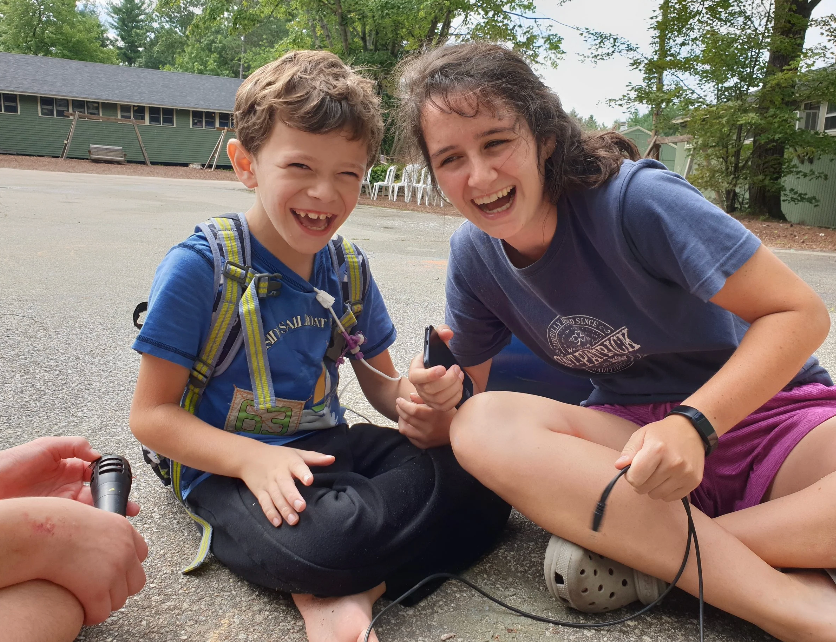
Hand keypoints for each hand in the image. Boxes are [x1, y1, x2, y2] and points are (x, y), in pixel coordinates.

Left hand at [0, 437, 138, 514]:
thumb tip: (96, 453)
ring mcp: (59, 507)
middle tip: (129, 508)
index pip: (96, 474)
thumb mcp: (42, 446)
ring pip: (90, 512)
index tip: (124, 483)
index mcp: (67, 470)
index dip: (111, 478)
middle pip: (98, 495)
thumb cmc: (7, 465)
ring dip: (106, 515)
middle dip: (116, 500)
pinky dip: (89, 527)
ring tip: (118, 520)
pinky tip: (97, 528)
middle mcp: (66, 489)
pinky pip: (75, 526)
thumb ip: (72, 445)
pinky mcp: (51, 523)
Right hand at [17, 497, 147, 624]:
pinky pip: (101, 613)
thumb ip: (103, 528)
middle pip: (136, 582)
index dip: (127, 566)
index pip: (141, 554)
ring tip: (87, 600)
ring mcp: (113, 571)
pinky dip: (90, 615)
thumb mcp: (89, 514)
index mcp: (124, 530)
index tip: (113, 572)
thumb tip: (110, 535)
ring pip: (119, 600)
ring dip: (103, 603)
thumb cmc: (55, 522)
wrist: (39, 531)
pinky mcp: (96, 591)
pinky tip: (80, 609)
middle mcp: (124, 550)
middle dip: (119, 589)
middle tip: (100, 591)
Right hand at [238, 444, 334, 526]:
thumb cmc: (278, 456)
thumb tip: (333, 459)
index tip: (310, 481)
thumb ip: (314, 458)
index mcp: (289, 462)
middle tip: (302, 507)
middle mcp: (278, 474)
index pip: (297, 466)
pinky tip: (277, 523)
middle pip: (285, 485)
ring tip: (293, 520)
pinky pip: (265, 504)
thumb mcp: (296, 453)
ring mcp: (268, 484)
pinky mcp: (260, 493)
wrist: (248, 456)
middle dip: (292, 497)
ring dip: (284, 509)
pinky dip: (270, 513)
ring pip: (276, 497)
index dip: (303, 473)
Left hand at [395, 393, 455, 448]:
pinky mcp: (424, 445)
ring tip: (403, 415)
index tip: (399, 399)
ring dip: (401, 420)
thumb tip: (409, 396)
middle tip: (399, 405)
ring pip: (404, 429)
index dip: (403, 404)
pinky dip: (407, 429)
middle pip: (407, 418)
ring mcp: (425, 438)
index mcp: (432, 416)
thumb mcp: (438, 403)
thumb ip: (423, 399)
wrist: (458, 432)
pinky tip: (409, 424)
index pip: (412, 410)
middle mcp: (428, 428)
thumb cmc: (448, 414)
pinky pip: (409, 437)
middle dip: (400, 409)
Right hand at [409, 325, 464, 411]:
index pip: (416, 377)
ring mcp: (427, 398)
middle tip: (457, 369)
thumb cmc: (441, 356)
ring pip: (439, 399)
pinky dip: (456, 396)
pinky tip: (460, 386)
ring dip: (454, 387)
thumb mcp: (440, 341)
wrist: (447, 368)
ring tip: (460, 376)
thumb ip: (442, 332)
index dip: (429, 375)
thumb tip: (447, 333)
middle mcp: (419, 386)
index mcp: (415, 370)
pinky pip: (446, 406)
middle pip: (430, 390)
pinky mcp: (437, 406)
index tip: (443, 368)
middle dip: (448, 380)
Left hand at [615, 415, 705, 501]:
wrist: (691, 430)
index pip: (634, 478)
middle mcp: (673, 463)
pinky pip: (671, 498)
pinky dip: (665, 491)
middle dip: (640, 481)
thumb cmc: (662, 433)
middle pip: (644, 488)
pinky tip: (668, 478)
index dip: (629, 475)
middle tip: (645, 470)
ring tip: (657, 473)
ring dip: (652, 487)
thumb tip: (619, 466)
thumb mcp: (641, 435)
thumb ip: (628, 451)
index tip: (634, 468)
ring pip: (657, 495)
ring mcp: (685, 474)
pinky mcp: (694, 482)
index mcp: (657, 449)